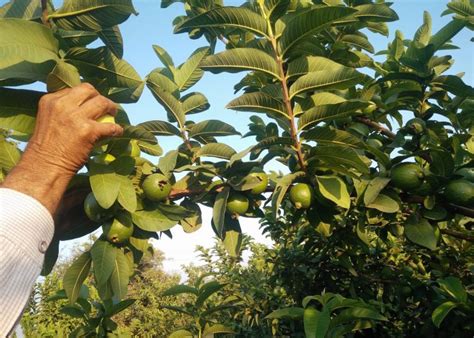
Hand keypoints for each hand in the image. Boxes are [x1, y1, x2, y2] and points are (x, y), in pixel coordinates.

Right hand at [2, 84, 121, 214]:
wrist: (45, 166)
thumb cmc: (46, 148)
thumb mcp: (49, 120)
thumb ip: (63, 111)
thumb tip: (85, 108)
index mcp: (50, 100)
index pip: (74, 89)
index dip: (86, 96)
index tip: (91, 102)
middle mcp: (63, 105)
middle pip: (89, 90)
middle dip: (99, 96)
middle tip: (106, 106)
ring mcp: (76, 117)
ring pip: (102, 102)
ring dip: (111, 108)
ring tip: (113, 114)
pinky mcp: (88, 130)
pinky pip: (110, 127)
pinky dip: (117, 130)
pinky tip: (117, 132)